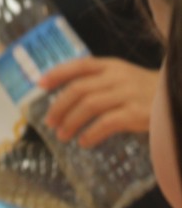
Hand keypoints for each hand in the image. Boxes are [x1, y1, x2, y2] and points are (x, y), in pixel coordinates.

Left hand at [39, 56, 159, 146]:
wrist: (175, 96)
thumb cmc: (144, 90)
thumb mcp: (121, 77)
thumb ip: (99, 81)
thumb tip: (67, 96)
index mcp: (110, 65)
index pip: (78, 65)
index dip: (57, 73)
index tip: (39, 84)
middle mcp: (116, 77)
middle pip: (79, 88)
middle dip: (60, 105)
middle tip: (49, 121)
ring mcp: (126, 94)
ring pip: (89, 105)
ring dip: (71, 121)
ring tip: (62, 135)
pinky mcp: (136, 113)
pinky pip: (107, 123)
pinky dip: (92, 133)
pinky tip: (84, 142)